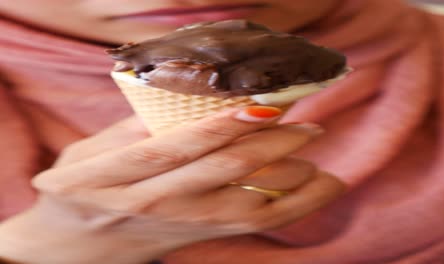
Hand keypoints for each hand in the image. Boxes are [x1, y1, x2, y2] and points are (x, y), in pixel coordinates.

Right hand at [0, 106, 345, 263]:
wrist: (72, 250)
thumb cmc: (78, 191)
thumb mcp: (86, 153)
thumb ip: (132, 127)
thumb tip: (189, 100)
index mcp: (113, 176)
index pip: (175, 148)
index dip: (220, 126)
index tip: (263, 105)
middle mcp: (150, 202)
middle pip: (222, 172)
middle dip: (272, 146)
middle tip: (309, 127)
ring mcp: (179, 224)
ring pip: (249, 207)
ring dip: (292, 182)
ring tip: (319, 158)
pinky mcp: (199, 236)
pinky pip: (255, 224)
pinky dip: (293, 207)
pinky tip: (318, 188)